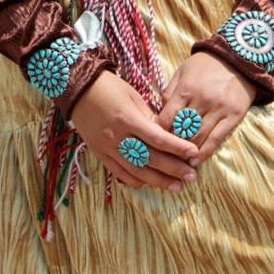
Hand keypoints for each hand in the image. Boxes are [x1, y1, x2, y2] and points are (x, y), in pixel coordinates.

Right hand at [70, 70, 199, 191]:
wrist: (79, 89)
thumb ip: (149, 118)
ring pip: (136, 171)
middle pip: (150, 159)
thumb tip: (166, 136)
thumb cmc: (110, 87)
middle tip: (191, 176)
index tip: (194, 153)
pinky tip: (149, 183)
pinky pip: (119, 173)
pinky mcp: (99, 154)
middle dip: (173, 169)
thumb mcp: (133, 96)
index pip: (158, 139)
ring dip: (158, 181)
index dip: (178, 148)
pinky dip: (135, 180)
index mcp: (128, 119)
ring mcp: (107, 148)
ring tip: (176, 186)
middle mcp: (117, 137)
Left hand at [155, 53, 256, 165]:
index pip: (166, 118)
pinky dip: (205, 152)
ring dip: (187, 153)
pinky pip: (217, 139)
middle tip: (164, 156)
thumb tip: (158, 113)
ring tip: (178, 163)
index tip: (154, 140)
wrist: (237, 58)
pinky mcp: (233, 116)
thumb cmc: (205, 65)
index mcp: (186, 89)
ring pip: (198, 138)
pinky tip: (196, 161)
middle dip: (171, 145)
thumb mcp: (183, 71)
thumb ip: (170, 91)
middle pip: (181, 131)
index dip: (158, 132)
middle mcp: (201, 100)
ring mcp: (218, 109)